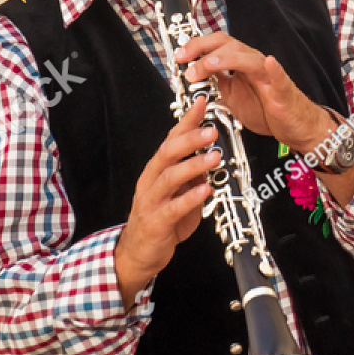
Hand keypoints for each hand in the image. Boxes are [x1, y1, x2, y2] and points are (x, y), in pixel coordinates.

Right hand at [113, 97, 218, 305]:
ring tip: (214, 157)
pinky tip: (205, 191)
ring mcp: (151, 201)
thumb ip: (194, 174)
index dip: (186, 120)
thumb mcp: (181, 192)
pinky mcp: (156, 222)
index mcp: (158, 170)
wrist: (139, 252)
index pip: (171, 139)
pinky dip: (189, 198)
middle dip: (189, 139)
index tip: (202, 102)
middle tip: (211, 130)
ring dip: (193, 165)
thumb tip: (212, 153)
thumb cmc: (162, 219)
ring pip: (169, 177)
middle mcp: (151, 181)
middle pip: (167, 153)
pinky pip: (173, 208)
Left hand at [175, 32, 335, 153]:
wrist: (293, 127)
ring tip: (208, 65)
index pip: (216, 45)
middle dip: (204, 50)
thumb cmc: (266, 110)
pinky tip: (270, 62)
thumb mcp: (232, 95)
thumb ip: (217, 81)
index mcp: (240, 65)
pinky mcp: (283, 91)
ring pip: (248, 58)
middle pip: (228, 45)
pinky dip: (275, 69)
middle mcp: (253, 64)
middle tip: (185, 61)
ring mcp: (269, 76)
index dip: (196, 46)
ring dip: (226, 59)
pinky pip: (280, 77)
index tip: (179, 57)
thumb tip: (196, 71)